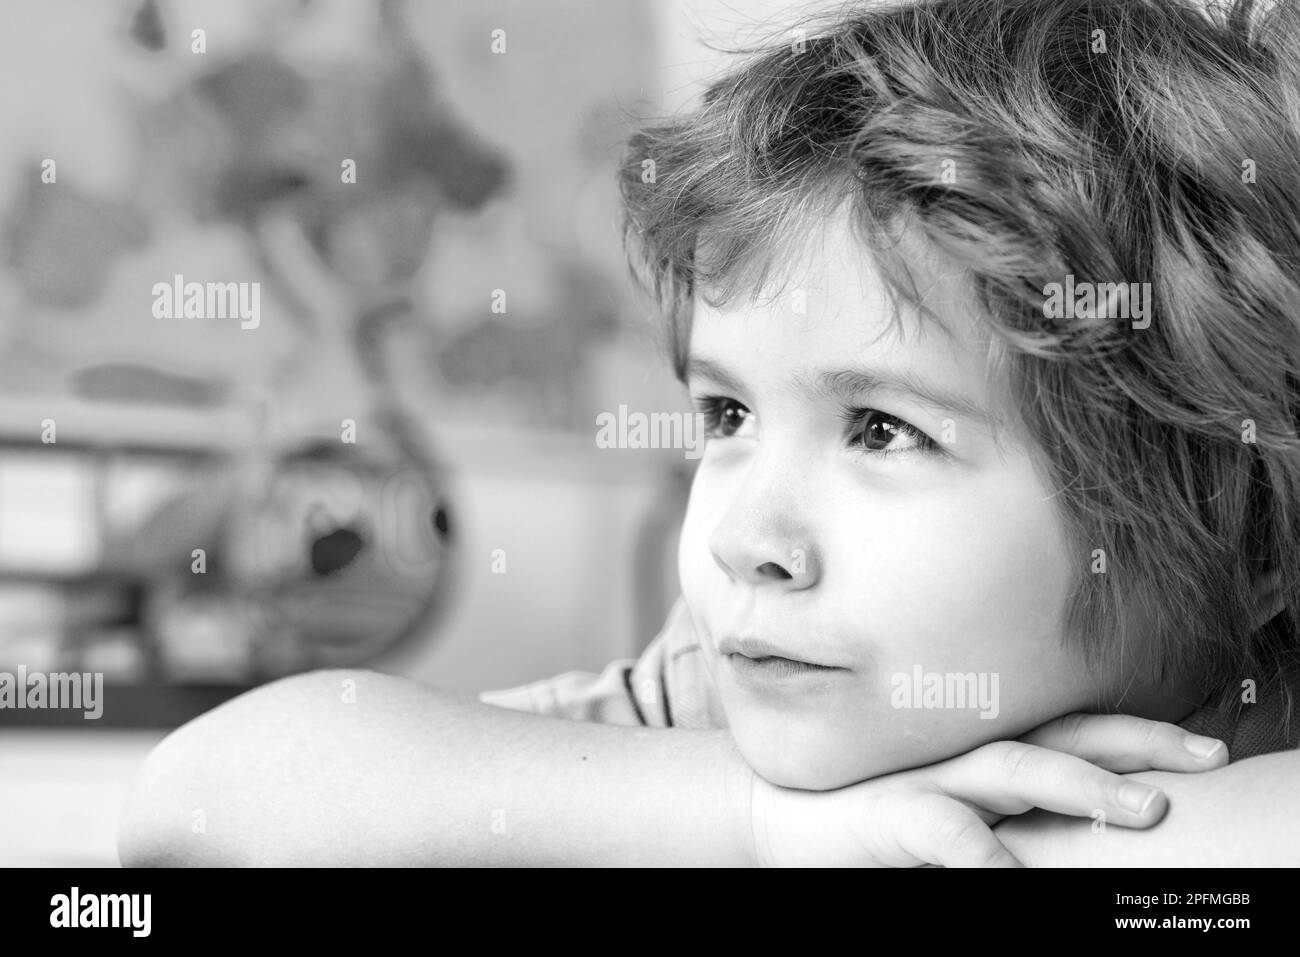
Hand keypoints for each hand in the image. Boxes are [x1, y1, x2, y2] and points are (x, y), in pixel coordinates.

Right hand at [749, 713, 1227, 866]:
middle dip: (1135, 748)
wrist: (782, 813)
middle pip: (1063, 740)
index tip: (1206, 748)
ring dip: (1079, 785)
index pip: (1075, 732)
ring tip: (1138, 808)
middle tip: (1200, 760)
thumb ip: (1008, 801)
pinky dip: (979, 845)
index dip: (1141, 736)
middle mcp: (968, 754)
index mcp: (989, 750)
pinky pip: (942, 829)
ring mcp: (930, 778)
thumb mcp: (953, 801)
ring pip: (1014, 770)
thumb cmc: (877, 811)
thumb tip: (1087, 809)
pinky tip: (1008, 864)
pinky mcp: (889, 813)